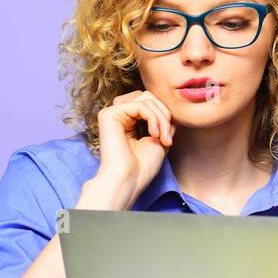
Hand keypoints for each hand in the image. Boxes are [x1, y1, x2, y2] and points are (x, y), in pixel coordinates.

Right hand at [91, 90, 174, 208]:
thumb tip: (169, 106)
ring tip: (162, 138)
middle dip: (164, 115)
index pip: (151, 103)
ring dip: (161, 118)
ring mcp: (113, 113)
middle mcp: (119, 115)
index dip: (165, 117)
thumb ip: (163, 120)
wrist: (127, 180)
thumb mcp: (160, 139)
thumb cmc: (142, 167)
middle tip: (167, 138)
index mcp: (128, 121)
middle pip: (149, 97)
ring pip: (147, 99)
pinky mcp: (109, 114)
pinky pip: (141, 105)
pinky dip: (154, 118)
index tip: (169, 140)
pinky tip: (153, 134)